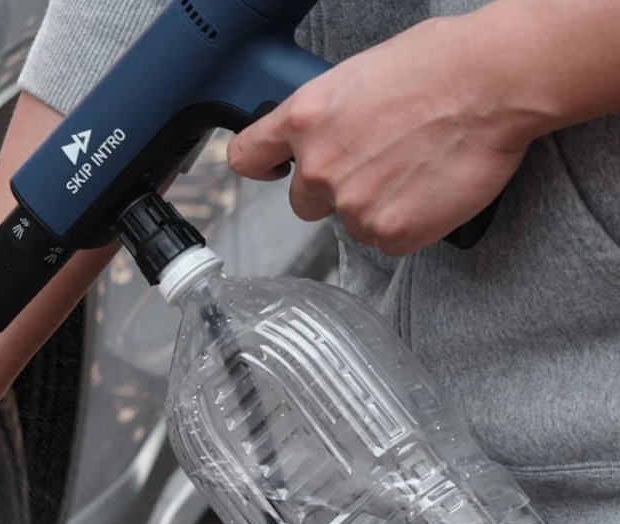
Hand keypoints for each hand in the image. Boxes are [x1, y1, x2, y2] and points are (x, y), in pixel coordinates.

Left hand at [228, 15, 534, 255]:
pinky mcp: (392, 231)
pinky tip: (431, 191)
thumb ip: (328, 116)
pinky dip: (410, 223)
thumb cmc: (439, 64)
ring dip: (376, 207)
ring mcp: (353, 204)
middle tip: (380, 166)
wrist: (493, 82)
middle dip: (335, 190)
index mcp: (303, 120)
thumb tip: (330, 133)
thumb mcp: (357, 76)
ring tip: (417, 170)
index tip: (274, 169)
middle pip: (305, 203)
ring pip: (351, 222)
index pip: (248, 157)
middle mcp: (318, 167)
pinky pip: (389, 240)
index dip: (263, 166)